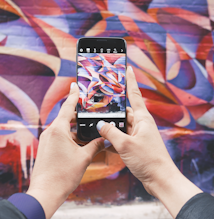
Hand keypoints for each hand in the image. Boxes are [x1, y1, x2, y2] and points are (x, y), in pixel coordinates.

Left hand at [27, 83, 104, 218]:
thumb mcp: (84, 158)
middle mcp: (51, 131)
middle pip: (66, 116)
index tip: (75, 84)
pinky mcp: (48, 146)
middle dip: (78, 113)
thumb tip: (105, 139)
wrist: (46, 191)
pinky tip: (81, 140)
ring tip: (88, 128)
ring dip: (75, 127)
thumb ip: (96, 145)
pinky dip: (71, 135)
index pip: (68, 107)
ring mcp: (48, 139)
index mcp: (59, 130)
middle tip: (89, 109)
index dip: (73, 94)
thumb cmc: (64, 174)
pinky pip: (61, 135)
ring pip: (64, 127)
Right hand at [97, 66, 201, 217]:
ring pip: (122, 124)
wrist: (159, 179)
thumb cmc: (148, 160)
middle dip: (113, 107)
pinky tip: (105, 140)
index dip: (130, 80)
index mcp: (142, 119)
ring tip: (98, 122)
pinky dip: (114, 137)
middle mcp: (141, 124)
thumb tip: (100, 124)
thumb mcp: (125, 144)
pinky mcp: (136, 144)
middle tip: (100, 102)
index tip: (128, 68)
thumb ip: (110, 132)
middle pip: (124, 110)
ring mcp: (138, 134)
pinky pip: (122, 136)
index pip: (134, 94)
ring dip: (112, 125)